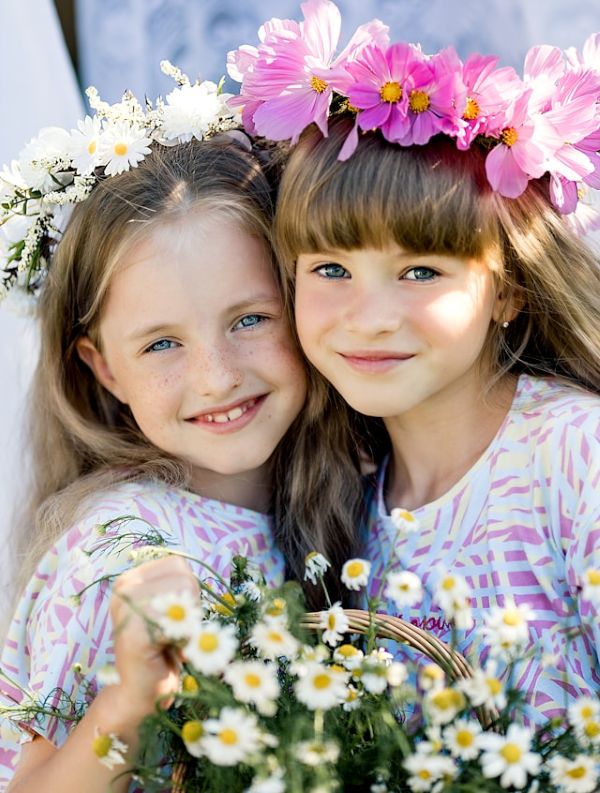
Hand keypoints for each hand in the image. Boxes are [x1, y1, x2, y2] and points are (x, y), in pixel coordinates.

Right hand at [109, 555, 198, 717]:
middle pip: (184, 577)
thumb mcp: (170, 610)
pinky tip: (166, 652)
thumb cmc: (161, 652)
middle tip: (174, 635)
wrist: (139, 695)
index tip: (176, 619)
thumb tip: (203, 569)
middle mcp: (123, 587)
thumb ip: (178, 587)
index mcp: (130, 579)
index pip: (178, 564)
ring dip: (189, 623)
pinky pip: (179, 618)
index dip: (189, 592)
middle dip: (192, 608)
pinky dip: (183, 638)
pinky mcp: (134, 630)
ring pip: (185, 591)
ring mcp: (125, 607)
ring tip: (171, 642)